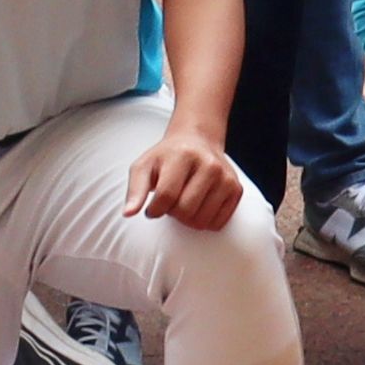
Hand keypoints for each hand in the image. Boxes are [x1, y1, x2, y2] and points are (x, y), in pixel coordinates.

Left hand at [123, 119, 245, 231]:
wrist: (198, 140)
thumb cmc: (166, 157)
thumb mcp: (144, 166)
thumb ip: (135, 189)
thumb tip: (128, 213)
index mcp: (183, 155)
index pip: (167, 196)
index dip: (155, 210)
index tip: (152, 207)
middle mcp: (209, 164)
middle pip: (185, 211)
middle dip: (172, 213)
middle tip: (171, 202)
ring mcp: (225, 177)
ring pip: (201, 221)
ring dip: (188, 219)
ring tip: (184, 202)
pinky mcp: (236, 189)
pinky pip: (218, 223)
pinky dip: (204, 222)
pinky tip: (199, 206)